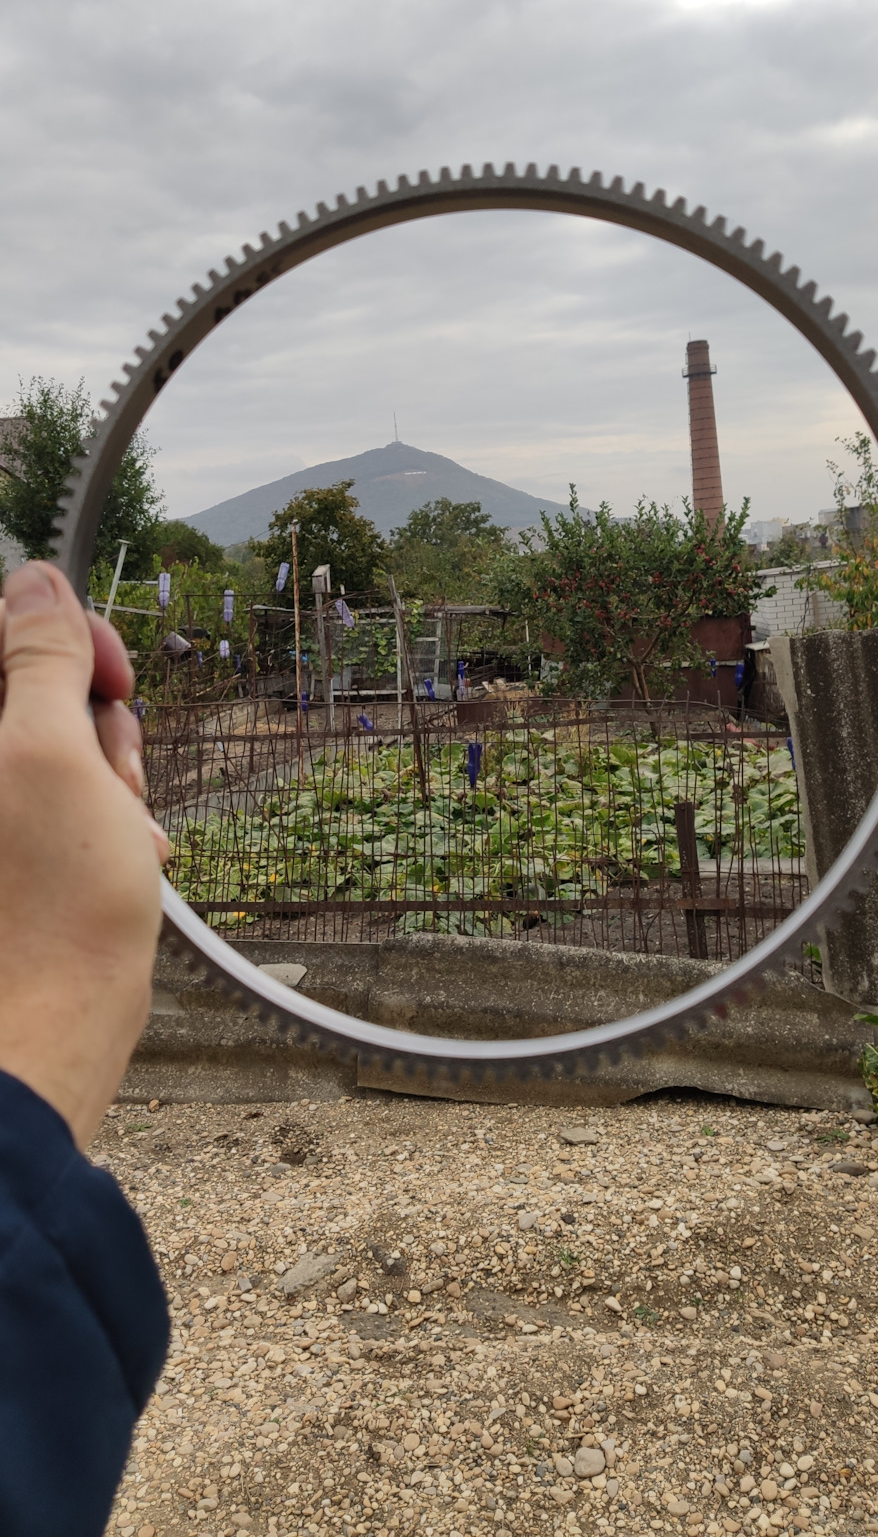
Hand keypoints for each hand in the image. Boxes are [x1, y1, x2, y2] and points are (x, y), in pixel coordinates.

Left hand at [0, 562, 168, 1147]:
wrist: (43, 1046)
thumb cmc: (46, 914)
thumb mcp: (54, 756)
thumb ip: (41, 658)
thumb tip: (34, 582)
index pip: (6, 634)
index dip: (66, 643)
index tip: (109, 680)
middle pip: (36, 697)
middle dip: (95, 733)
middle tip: (109, 786)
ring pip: (61, 754)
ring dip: (108, 787)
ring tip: (115, 842)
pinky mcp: (7, 862)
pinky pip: (61, 808)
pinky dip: (100, 828)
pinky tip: (116, 867)